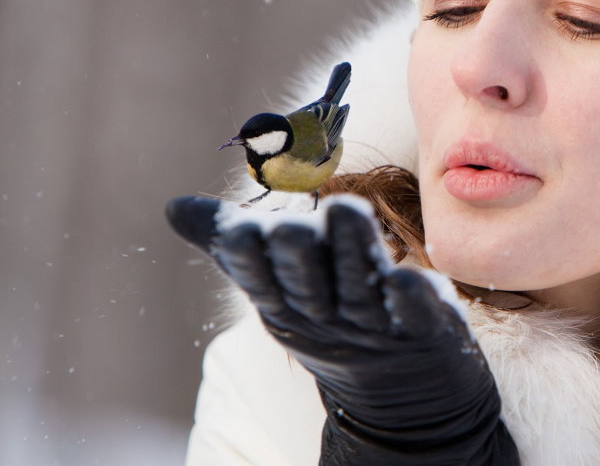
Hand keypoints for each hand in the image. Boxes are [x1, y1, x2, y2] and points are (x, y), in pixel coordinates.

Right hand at [167, 195, 519, 465]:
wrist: (403, 391)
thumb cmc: (330, 318)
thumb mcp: (278, 288)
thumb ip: (232, 245)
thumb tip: (174, 207)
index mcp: (288, 303)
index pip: (262, 279)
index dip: (251, 257)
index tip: (238, 229)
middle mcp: (328, 315)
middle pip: (308, 284)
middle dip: (297, 255)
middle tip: (291, 225)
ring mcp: (377, 325)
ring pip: (360, 288)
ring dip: (353, 252)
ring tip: (348, 210)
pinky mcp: (425, 327)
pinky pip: (415, 313)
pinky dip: (412, 298)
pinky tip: (410, 277)